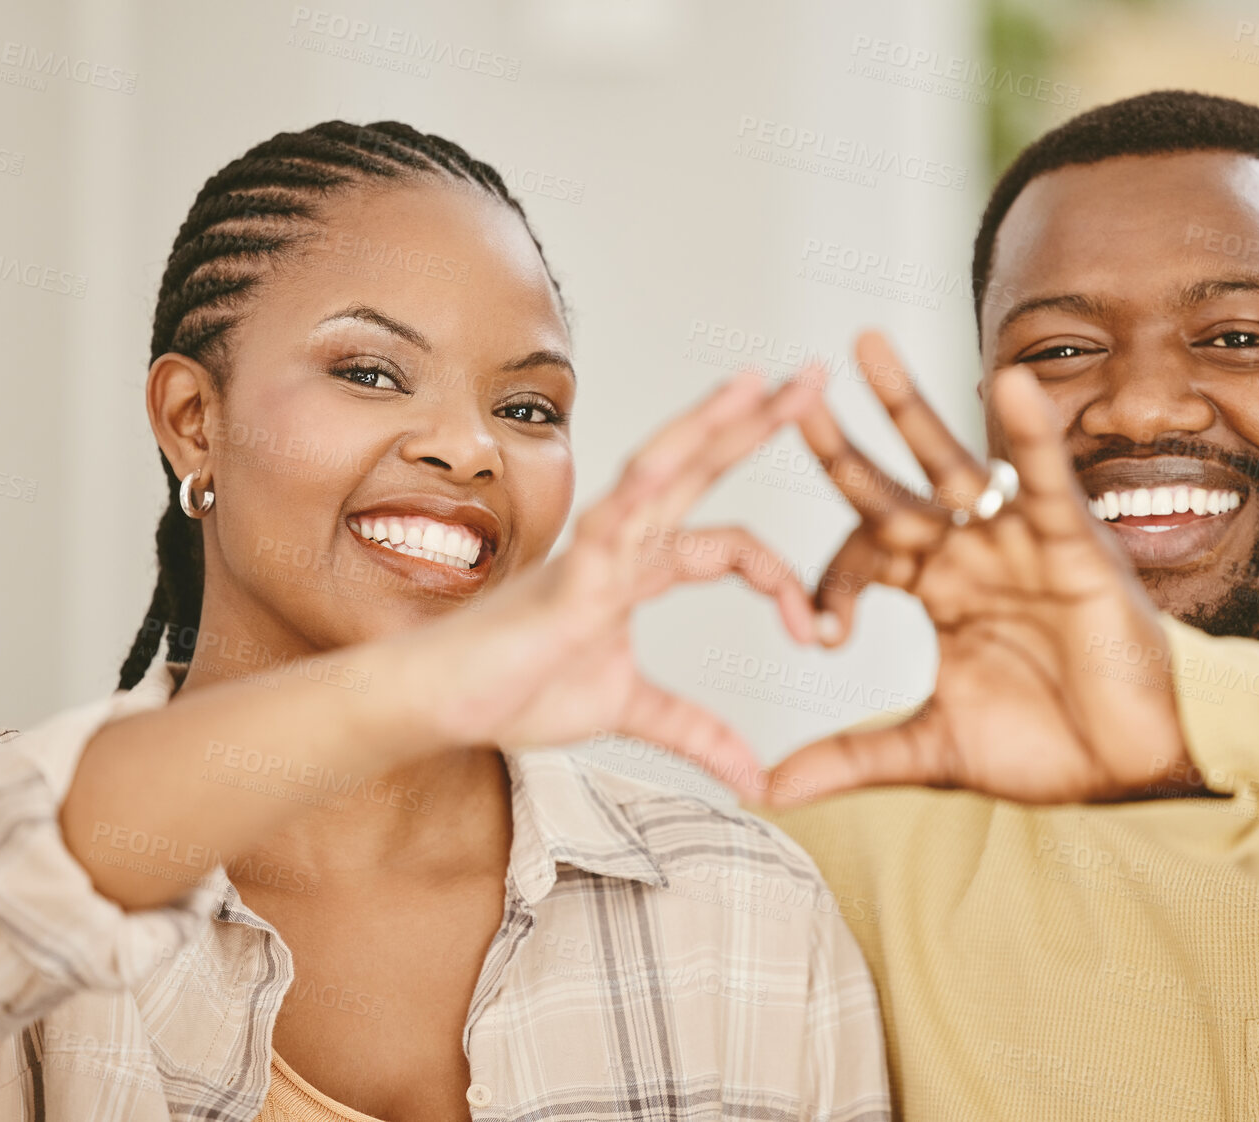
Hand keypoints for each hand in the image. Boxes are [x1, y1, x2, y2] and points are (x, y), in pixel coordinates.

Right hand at [402, 369, 823, 797]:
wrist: (440, 705)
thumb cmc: (514, 690)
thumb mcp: (629, 712)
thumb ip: (694, 733)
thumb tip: (754, 780)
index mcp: (641, 569)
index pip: (730, 544)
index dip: (783, 580)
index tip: (817, 633)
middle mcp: (623, 544)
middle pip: (701, 469)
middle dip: (757, 424)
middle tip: (814, 378)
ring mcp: (595, 552)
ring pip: (659, 473)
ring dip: (708, 427)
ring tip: (757, 385)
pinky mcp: (565, 578)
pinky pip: (605, 527)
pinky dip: (637, 494)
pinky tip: (668, 462)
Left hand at [760, 333, 1192, 805]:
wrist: (1136, 764)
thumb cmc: (1050, 745)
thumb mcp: (931, 750)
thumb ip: (851, 757)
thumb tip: (767, 789)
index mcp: (938, 589)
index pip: (863, 554)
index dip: (829, 584)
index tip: (820, 635)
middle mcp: (969, 552)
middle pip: (891, 484)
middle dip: (842, 442)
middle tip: (792, 393)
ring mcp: (1017, 540)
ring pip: (951, 461)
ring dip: (907, 405)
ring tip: (864, 346)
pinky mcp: (1071, 542)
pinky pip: (1045, 478)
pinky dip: (1028, 434)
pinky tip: (1005, 384)